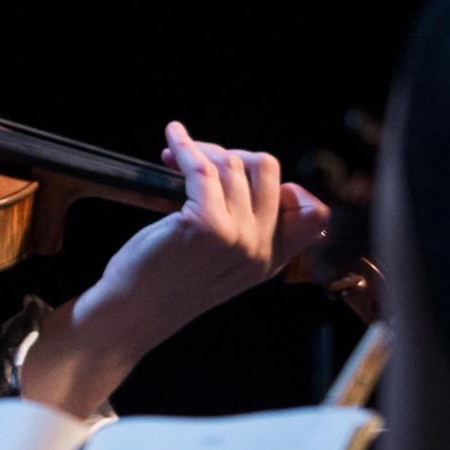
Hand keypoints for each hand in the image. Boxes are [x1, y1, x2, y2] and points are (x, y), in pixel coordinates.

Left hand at [115, 121, 333, 319]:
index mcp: (271, 260)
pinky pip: (202, 168)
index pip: (314, 214)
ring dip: (200, 150)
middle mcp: (260, 249)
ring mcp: (237, 237)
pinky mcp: (207, 225)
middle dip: (232, 153)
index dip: (287, 185)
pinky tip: (173, 137)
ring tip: (174, 157)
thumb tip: (240, 170)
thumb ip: (244, 229)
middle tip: (200, 160)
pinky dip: (184, 146)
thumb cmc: (166, 282)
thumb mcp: (222, 264)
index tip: (248, 180)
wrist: (135, 312)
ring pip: (232, 164)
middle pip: (268, 169)